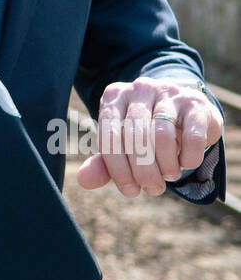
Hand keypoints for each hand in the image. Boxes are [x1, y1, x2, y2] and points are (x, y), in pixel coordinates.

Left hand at [77, 76, 222, 197]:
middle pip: (136, 137)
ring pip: (162, 136)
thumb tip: (84, 180)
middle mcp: (139, 89)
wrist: (183, 112)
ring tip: (169, 175)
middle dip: (144, 172)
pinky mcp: (195, 102)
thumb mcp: (122, 147)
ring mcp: (168, 92)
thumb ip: (104, 163)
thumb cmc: (146, 133)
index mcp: (114, 97)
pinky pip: (192, 136)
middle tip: (153, 188)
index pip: (109, 136)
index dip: (119, 170)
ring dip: (167, 166)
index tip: (130, 190)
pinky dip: (189, 157)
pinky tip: (187, 163)